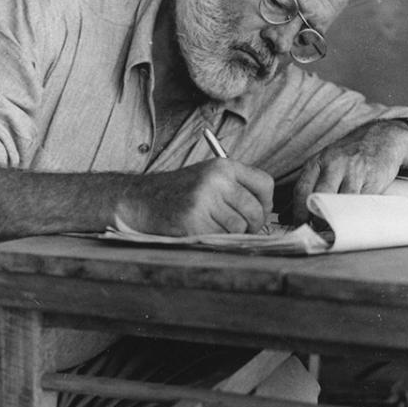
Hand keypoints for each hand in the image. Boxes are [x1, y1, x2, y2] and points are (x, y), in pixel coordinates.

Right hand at [116, 159, 273, 234]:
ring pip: (239, 227)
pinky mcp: (193, 222)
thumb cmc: (180, 192)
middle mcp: (216, 180)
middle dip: (253, 225)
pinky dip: (216, 240)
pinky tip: (202, 231)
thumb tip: (266, 212)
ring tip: (216, 228)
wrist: (141, 199)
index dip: (266, 203)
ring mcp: (204, 201)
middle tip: (242, 229)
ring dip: (232, 234)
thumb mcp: (209, 177)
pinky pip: (221, 238)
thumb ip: (236, 187)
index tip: (259, 212)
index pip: (265, 184)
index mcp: (223, 166)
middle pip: (256, 210)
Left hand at [291, 120, 407, 223]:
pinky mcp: (374, 179)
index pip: (302, 190)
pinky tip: (351, 221)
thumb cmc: (349, 156)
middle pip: (320, 196)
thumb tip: (285, 216)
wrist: (383, 137)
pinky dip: (355, 215)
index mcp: (318, 161)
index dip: (298, 213)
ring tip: (333, 230)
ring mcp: (355, 170)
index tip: (299, 228)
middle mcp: (334, 163)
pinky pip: (361, 202)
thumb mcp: (325, 165)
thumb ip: (307, 189)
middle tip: (316, 233)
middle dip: (316, 218)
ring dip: (336, 220)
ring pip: (341, 202)